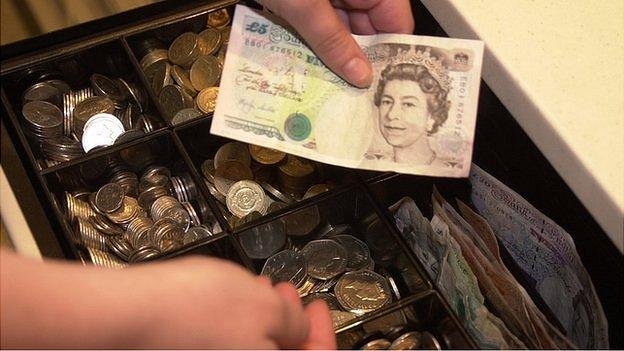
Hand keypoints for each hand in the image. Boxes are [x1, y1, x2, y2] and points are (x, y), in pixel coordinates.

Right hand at [1, 250, 335, 348]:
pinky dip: (237, 324)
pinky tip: (236, 299)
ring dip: (263, 320)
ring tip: (264, 289)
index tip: (319, 308)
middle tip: (293, 295)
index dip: (322, 332)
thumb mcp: (265, 306)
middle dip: (291, 324)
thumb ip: (295, 323)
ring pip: (250, 347)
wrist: (128, 312)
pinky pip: (226, 344)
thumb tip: (299, 329)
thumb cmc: (192, 311)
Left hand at [260, 0, 413, 87]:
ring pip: (344, 30)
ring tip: (327, 87)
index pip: (397, 24)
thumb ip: (332, 41)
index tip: (380, 90)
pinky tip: (307, 65)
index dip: (389, 57)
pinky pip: (322, 23)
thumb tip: (361, 76)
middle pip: (370, 31)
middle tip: (349, 97)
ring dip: (332, 56)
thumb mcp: (305, 5)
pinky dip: (315, 41)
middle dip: (356, 62)